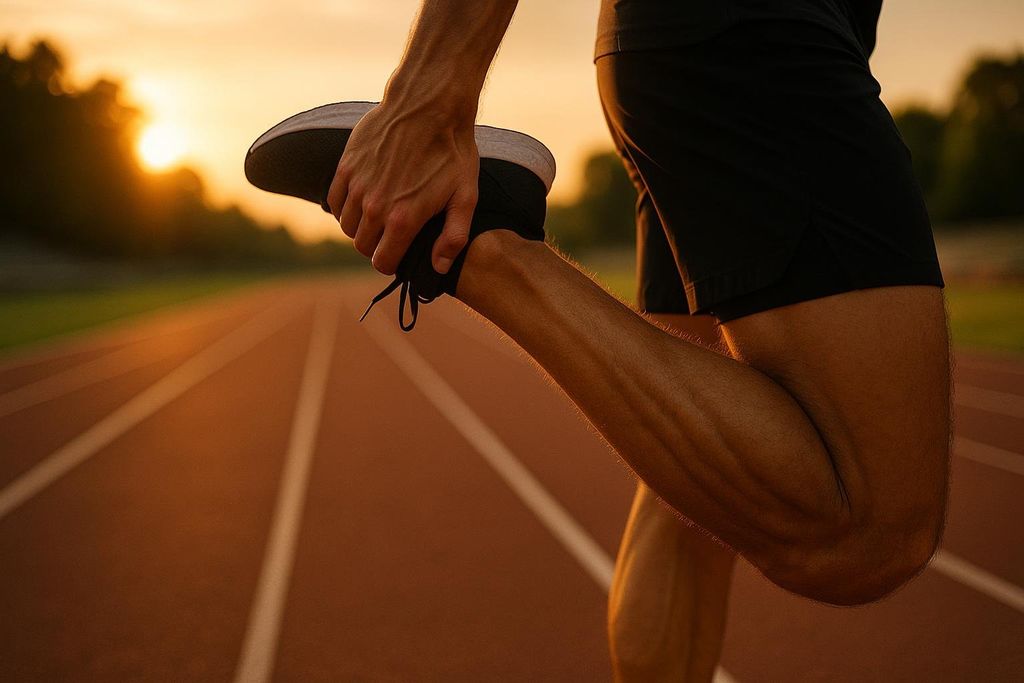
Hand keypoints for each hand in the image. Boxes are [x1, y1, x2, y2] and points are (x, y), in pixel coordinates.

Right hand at [326, 103, 479, 275]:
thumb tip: (439, 268)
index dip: (392, 263)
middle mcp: (375, 206)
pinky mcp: (346, 166)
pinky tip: (363, 199)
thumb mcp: (465, 196)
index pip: (382, 262)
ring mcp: (358, 185)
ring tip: (380, 215)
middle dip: (377, 246)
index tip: (400, 254)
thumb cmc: (452, 150)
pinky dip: (345, 206)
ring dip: (361, 226)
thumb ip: (453, 237)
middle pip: (363, 246)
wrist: (430, 104)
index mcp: (403, 219)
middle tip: (392, 233)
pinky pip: (334, 201)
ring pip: (347, 226)